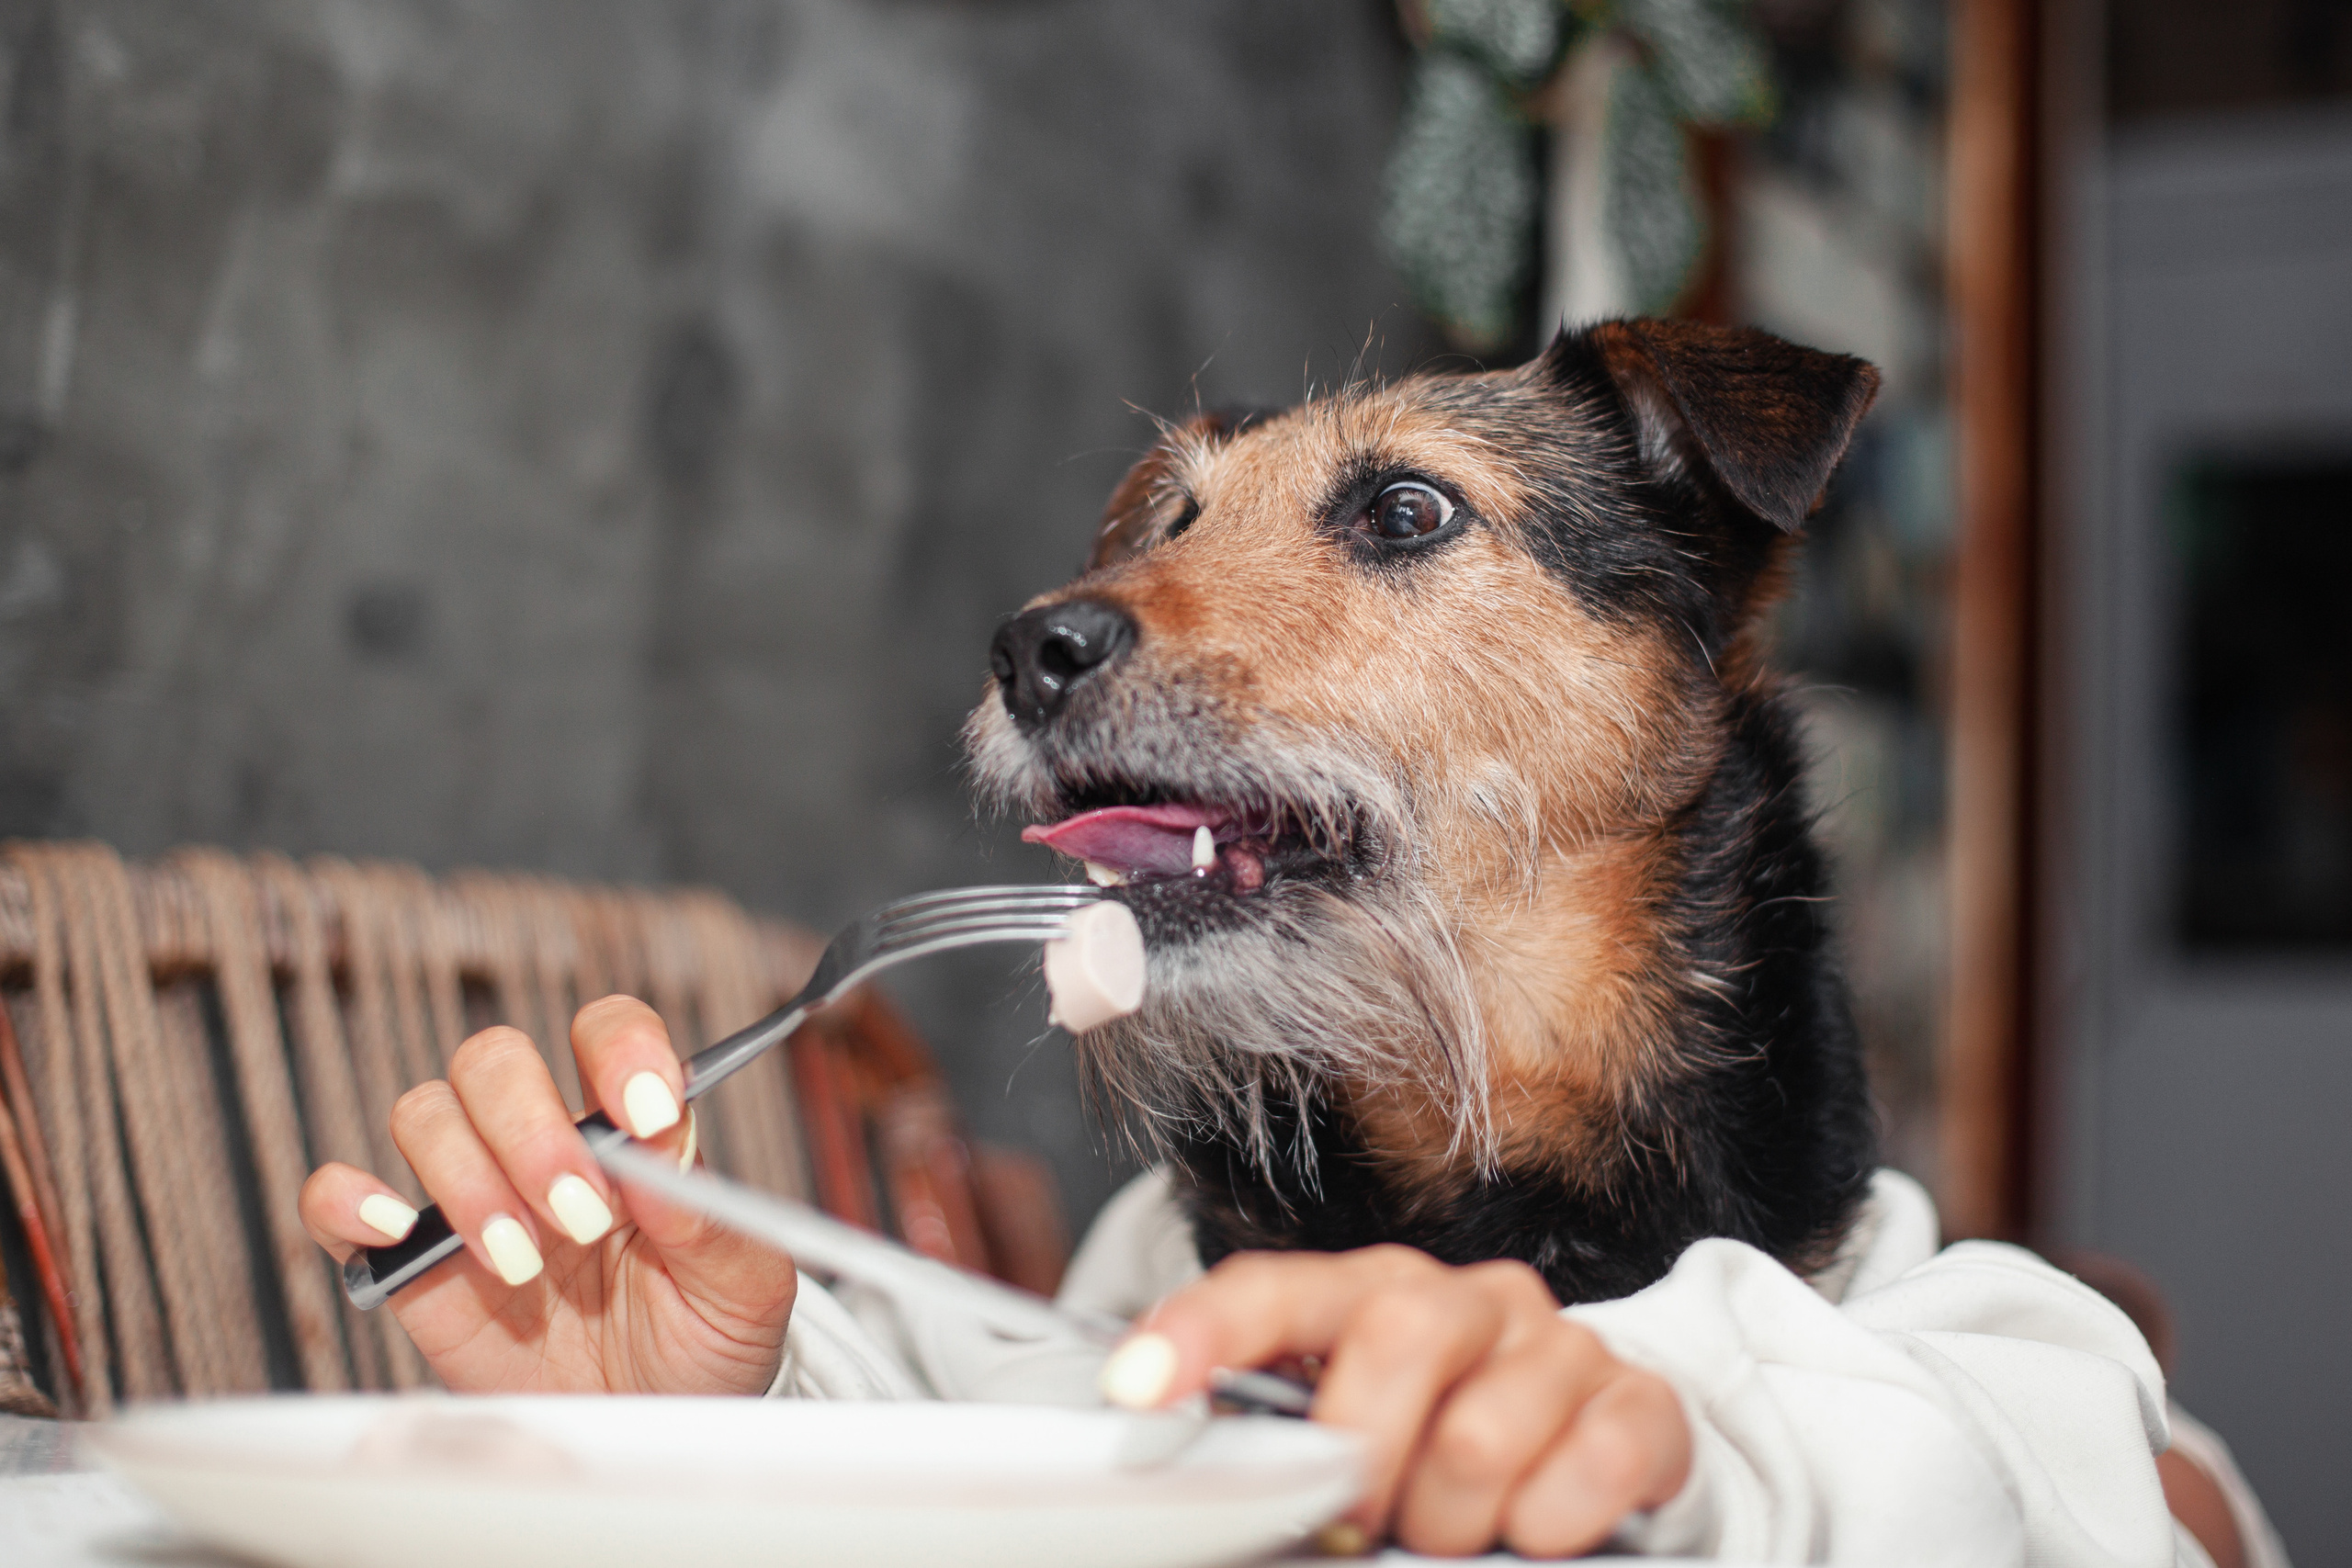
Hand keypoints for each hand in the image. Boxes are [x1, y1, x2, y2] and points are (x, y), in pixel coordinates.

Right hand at [298, 995, 795, 1395]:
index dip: (622, 1049)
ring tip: (523, 1262)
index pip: (607, 1032)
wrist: (653, 1431)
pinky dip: (349, 1198)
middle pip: (496, 1061)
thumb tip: (659, 1141)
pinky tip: (397, 1229)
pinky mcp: (411, 1264)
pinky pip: (338, 1197)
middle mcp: (544, 1145)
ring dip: (468, 1178)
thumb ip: (708, 1214)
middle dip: (533, 1131)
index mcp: (629, 1130)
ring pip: (425, 1114)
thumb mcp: (743, 1287)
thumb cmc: (704, 1344)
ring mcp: (471, 1198)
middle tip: (581, 1216)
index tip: (647, 1112)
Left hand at [1101, 1246, 1690, 1557]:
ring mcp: (1556, 1344)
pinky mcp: (1639, 1403)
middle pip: (1395, 1335)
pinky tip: (1534, 1528)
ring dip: (1451, 1518)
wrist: (1593, 1456)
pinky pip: (1595, 1461)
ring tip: (1449, 1533)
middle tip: (1359, 1524)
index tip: (1135, 1388)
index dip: (1203, 1332)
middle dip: (1362, 1457)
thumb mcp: (1352, 1443)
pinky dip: (1550, 1523)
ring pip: (1482, 1432)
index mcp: (1369, 1296)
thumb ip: (1283, 1448)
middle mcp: (1465, 1299)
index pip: (1273, 1290)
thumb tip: (1196, 1492)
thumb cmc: (1440, 1454)